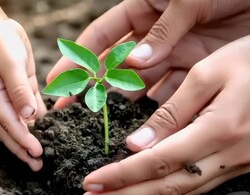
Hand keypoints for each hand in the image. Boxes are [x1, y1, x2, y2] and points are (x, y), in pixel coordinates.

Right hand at [0, 19, 46, 170]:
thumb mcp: (8, 64)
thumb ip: (19, 90)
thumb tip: (29, 115)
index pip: (10, 125)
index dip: (23, 141)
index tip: (36, 153)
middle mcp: (2, 101)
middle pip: (12, 132)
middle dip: (24, 150)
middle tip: (37, 166)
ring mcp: (13, 96)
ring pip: (22, 124)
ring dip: (31, 138)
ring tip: (42, 155)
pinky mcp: (23, 89)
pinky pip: (32, 108)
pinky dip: (40, 119)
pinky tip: (49, 128)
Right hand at [48, 0, 249, 106]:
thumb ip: (163, 32)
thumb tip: (135, 63)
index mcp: (141, 11)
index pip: (100, 38)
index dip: (77, 59)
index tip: (56, 81)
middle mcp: (151, 36)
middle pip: (116, 67)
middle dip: (95, 90)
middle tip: (74, 114)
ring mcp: (171, 52)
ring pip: (142, 83)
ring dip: (127, 104)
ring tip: (107, 127)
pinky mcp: (194, 65)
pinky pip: (172, 89)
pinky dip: (162, 106)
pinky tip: (148, 125)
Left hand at [80, 18, 249, 194]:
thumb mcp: (207, 74)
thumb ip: (170, 113)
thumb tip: (135, 145)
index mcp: (218, 131)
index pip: (157, 163)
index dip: (121, 176)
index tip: (91, 182)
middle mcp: (228, 158)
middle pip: (166, 189)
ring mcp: (237, 165)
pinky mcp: (240, 164)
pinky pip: (197, 188)